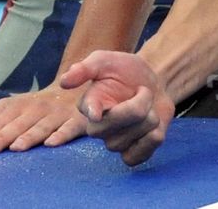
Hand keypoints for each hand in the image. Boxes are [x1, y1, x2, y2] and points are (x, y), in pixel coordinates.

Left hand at [0, 84, 87, 153]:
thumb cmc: (33, 108)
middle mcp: (35, 107)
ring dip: (28, 136)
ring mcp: (56, 114)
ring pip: (40, 126)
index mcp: (17, 105)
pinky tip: (51, 144)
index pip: (0, 120)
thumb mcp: (9, 110)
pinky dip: (60, 135)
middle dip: (2, 136)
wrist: (74, 89)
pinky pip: (68, 129)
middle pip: (17, 123)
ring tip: (16, 148)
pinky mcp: (75, 121)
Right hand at [60, 51, 174, 167]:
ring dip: (151, 116)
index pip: (88, 110)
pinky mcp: (131, 155)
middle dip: (139, 103)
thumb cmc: (125, 70)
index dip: (92, 111)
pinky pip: (142, 155)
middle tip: (143, 90)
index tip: (96, 113)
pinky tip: (151, 128)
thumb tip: (63, 82)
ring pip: (138, 133)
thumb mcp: (105, 61)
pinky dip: (153, 138)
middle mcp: (97, 127)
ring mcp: (114, 143)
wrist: (153, 83)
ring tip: (146, 107)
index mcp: (89, 103)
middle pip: (118, 121)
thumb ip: (85, 68)